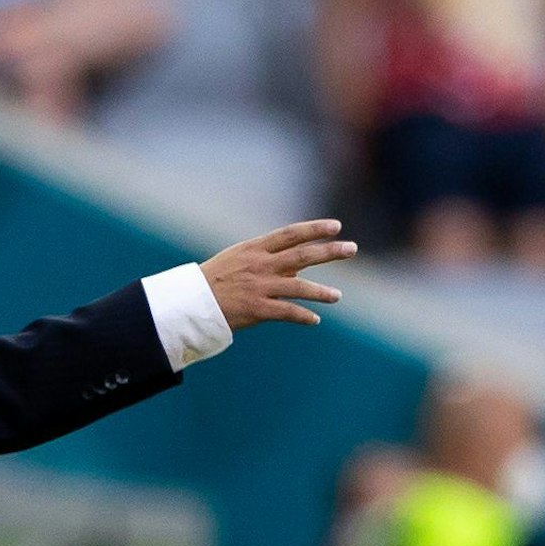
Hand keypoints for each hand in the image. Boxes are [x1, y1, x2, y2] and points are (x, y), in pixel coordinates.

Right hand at [201, 220, 356, 329]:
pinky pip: (286, 312)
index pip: (291, 234)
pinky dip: (303, 316)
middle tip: (352, 248)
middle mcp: (260, 265)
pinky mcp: (257, 309)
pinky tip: (315, 319)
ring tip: (337, 296)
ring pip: (298, 287)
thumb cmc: (217, 279)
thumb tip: (299, 262)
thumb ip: (269, 258)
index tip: (336, 226)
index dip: (314, 229)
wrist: (192, 302)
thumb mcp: (240, 258)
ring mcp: (259, 287)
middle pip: (302, 255)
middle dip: (329, 251)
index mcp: (255, 248)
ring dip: (321, 292)